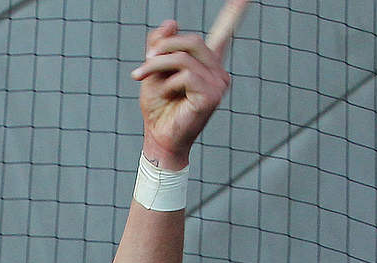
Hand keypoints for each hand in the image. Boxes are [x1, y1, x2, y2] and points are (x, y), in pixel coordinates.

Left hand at [132, 0, 247, 169]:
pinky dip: (166, 82)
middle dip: (164, 46)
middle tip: (145, 60)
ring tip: (142, 76)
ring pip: (183, 57)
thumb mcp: (153, 71)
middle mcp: (217, 72)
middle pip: (192, 41)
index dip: (234, 13)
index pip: (225, 33)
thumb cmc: (159, 108)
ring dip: (156, 65)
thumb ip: (160, 46)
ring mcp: (217, 84)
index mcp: (207, 64)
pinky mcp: (211, 96)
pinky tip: (166, 95)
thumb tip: (171, 22)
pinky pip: (184, 75)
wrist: (158, 136)